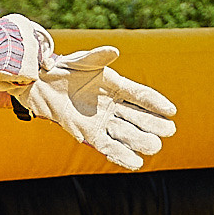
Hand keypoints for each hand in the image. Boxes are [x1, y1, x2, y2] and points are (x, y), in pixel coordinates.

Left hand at [20, 43, 179, 171]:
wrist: (42, 85)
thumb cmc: (64, 69)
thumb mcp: (81, 61)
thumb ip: (98, 57)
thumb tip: (114, 51)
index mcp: (117, 86)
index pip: (141, 95)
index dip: (156, 103)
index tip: (171, 111)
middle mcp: (113, 106)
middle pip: (139, 117)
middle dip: (154, 124)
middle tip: (169, 130)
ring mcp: (103, 121)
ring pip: (127, 134)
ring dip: (140, 141)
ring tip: (155, 146)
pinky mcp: (89, 135)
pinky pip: (109, 147)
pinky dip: (122, 156)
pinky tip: (136, 163)